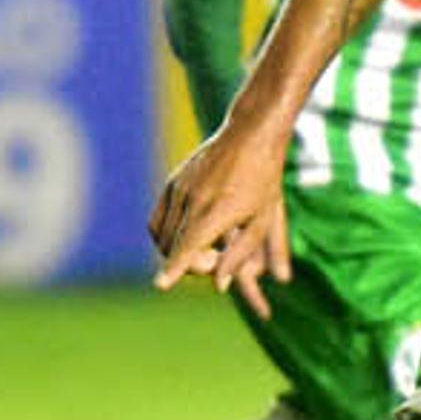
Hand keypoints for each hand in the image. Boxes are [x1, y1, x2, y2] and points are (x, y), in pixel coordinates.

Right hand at [148, 114, 292, 308]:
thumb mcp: (262, 219)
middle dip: (192, 264)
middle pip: (176, 247)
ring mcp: (179, 188)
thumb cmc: (263, 179)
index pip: (191, 244)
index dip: (176, 267)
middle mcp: (195, 198)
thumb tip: (220, 286)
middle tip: (214, 260)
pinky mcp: (172, 182)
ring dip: (176, 252)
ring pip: (162, 237)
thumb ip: (241, 254)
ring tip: (203, 248)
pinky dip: (164, 236)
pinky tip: (182, 237)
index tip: (161, 286)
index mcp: (220, 208)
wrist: (249, 133)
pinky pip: (157, 220)